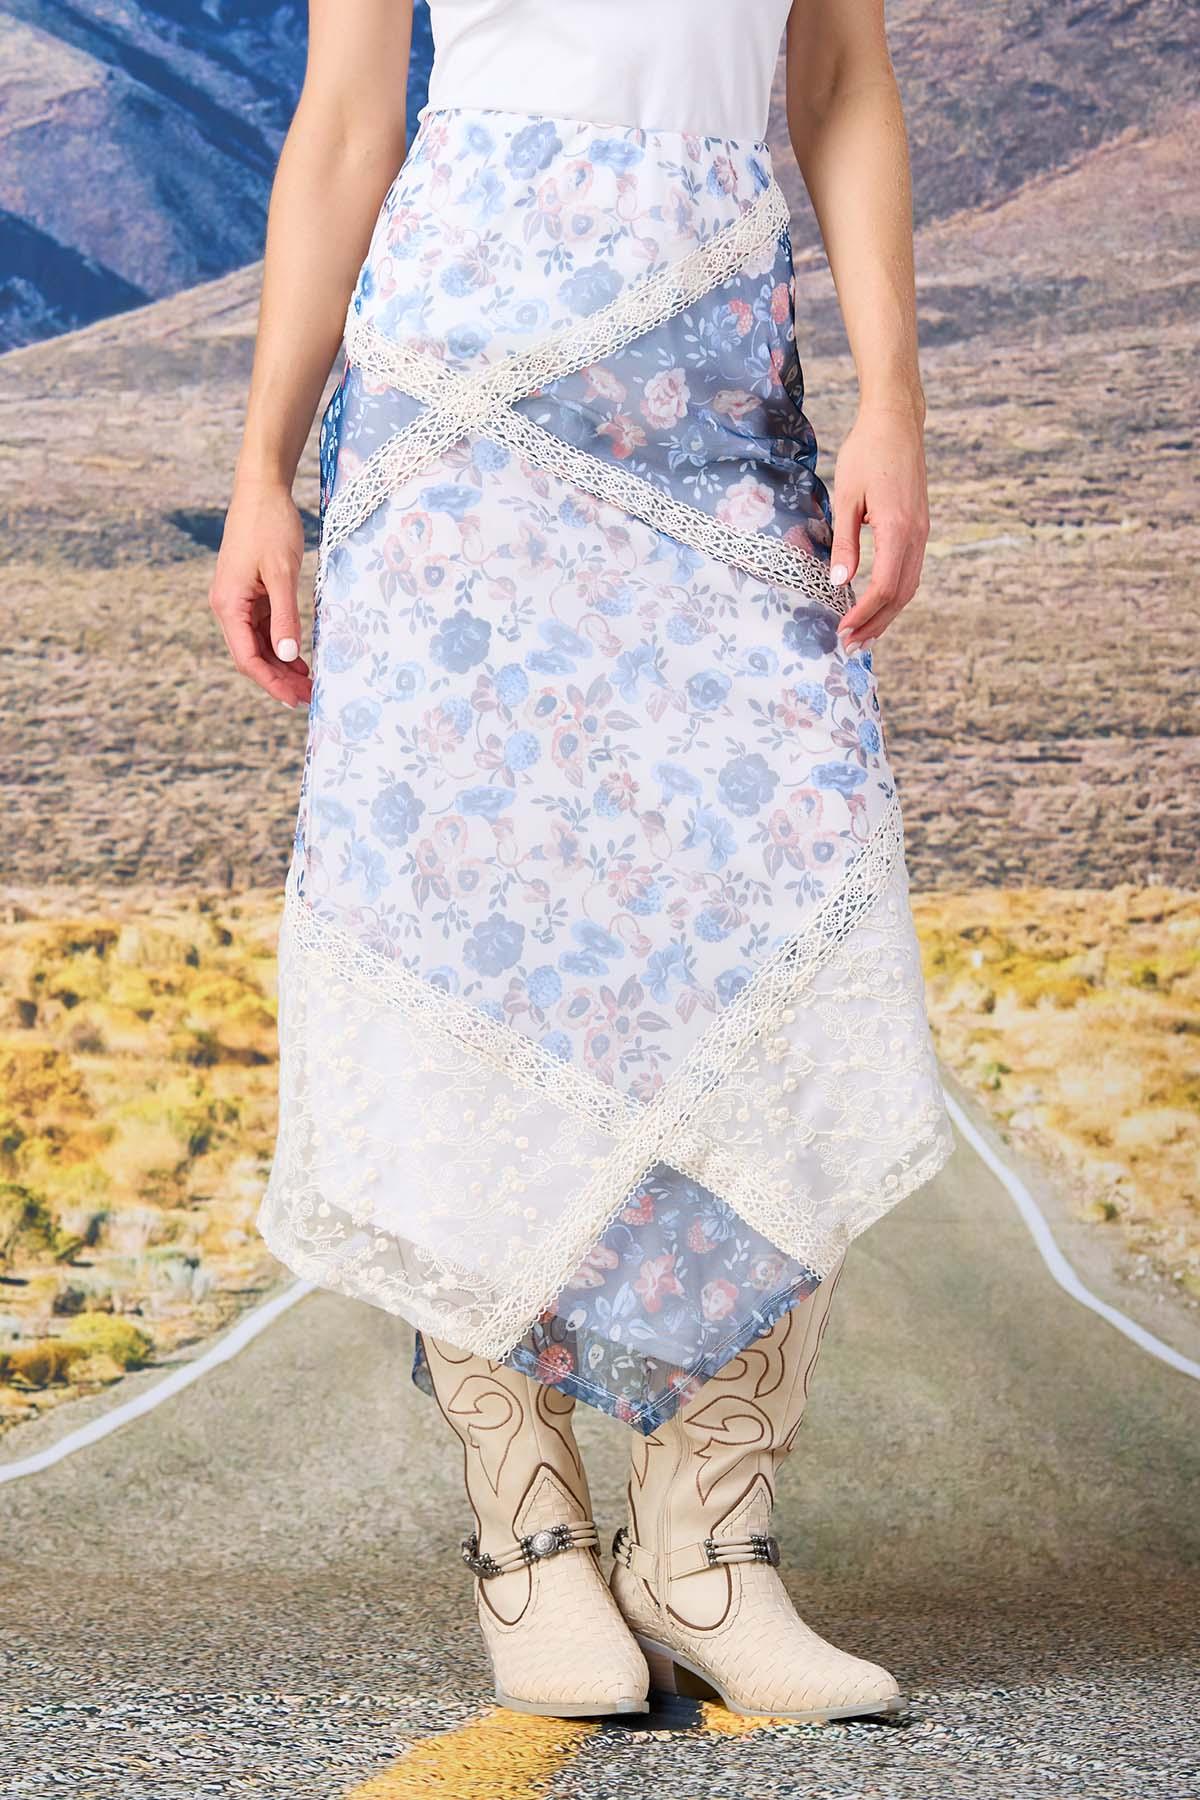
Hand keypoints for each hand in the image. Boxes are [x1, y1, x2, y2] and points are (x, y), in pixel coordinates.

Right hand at [209, 480, 311, 706]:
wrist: (261, 490)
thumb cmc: (270, 526)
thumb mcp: (282, 574)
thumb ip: (284, 617)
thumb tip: (287, 655)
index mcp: (228, 604)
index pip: (247, 658)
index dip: (271, 682)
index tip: (295, 699)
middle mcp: (228, 606)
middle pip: (251, 656)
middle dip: (278, 679)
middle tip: (308, 696)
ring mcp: (238, 600)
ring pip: (258, 645)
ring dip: (281, 665)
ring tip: (308, 682)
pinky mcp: (249, 593)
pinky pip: (263, 628)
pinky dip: (281, 644)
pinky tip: (300, 657)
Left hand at [828, 402, 929, 653]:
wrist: (896, 422)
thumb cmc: (866, 453)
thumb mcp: (847, 496)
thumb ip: (845, 541)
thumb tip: (839, 582)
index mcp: (898, 528)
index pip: (884, 587)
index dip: (863, 614)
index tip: (842, 630)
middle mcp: (917, 535)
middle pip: (901, 595)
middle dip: (875, 624)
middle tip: (849, 645)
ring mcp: (922, 532)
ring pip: (909, 586)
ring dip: (886, 614)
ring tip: (862, 634)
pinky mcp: (919, 528)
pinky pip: (911, 571)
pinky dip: (894, 595)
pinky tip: (876, 604)